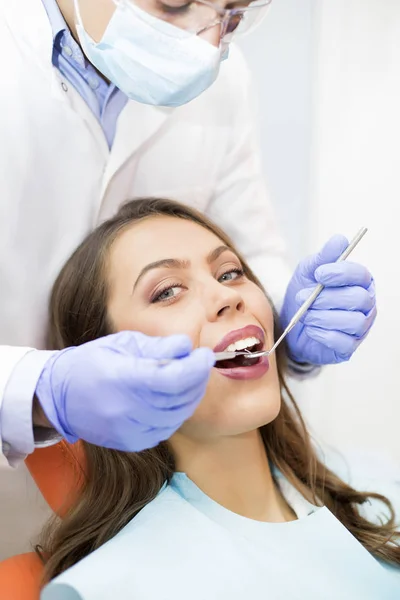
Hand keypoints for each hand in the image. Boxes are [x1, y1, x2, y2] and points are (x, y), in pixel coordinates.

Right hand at [35, 331, 214, 450]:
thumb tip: (186, 347)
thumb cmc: (92, 362)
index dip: (195, 368)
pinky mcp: (131, 443)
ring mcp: (129, 431)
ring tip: (189, 378)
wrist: (59, 397)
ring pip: (177, 416)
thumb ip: (157, 347)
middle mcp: (126, 409)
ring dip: (190, 396)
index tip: (205, 355)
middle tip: (201, 363)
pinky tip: (172, 398)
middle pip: (179, 399)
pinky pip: (166, 428)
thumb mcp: (122, 344)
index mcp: (122, 379)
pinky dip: (176, 412)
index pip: (172, 379)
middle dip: (198, 379)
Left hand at [280, 235, 376, 364]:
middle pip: (358, 299)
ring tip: (305, 314)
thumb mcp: (308, 272)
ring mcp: (360, 327)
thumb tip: (340, 240)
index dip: (341, 273)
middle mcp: (365, 304)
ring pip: (353, 321)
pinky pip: (343, 342)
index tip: (319, 274)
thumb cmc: (304, 294)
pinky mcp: (349, 347)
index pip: (361, 275)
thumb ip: (323, 257)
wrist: (290, 324)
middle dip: (326, 298)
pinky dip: (323, 334)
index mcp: (359, 282)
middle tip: (303, 298)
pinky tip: (311, 329)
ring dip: (323, 317)